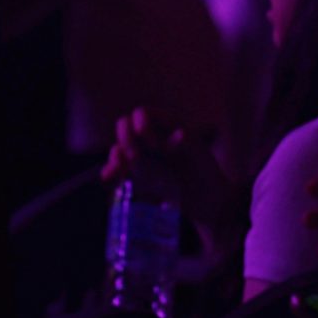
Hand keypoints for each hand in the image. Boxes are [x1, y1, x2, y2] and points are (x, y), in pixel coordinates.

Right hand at [103, 108, 228, 214]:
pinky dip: (111, 171)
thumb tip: (178, 135)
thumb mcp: (203, 157)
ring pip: (119, 147)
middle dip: (125, 138)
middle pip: (125, 126)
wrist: (206, 203)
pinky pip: (118, 168)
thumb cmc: (208, 174)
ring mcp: (143, 155)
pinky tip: (109, 177)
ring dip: (116, 155)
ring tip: (120, 167)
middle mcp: (151, 137)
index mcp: (166, 126)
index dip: (142, 123)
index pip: (143, 113)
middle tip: (136, 156)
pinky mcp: (137, 175)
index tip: (154, 145)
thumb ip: (191, 145)